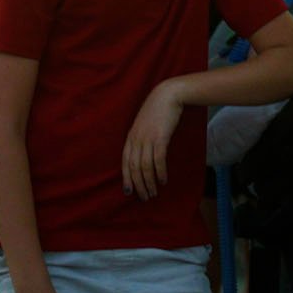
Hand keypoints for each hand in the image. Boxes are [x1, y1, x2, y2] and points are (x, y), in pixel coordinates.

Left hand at [122, 81, 183, 199]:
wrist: (168, 95)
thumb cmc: (157, 110)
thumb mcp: (144, 125)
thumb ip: (141, 138)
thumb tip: (143, 155)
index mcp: (131, 137)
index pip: (125, 162)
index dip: (126, 178)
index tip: (129, 191)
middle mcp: (136, 139)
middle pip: (134, 167)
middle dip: (138, 185)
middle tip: (144, 197)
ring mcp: (147, 138)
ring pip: (145, 167)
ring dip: (149, 182)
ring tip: (153, 193)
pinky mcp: (160, 138)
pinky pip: (158, 160)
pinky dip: (159, 172)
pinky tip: (163, 180)